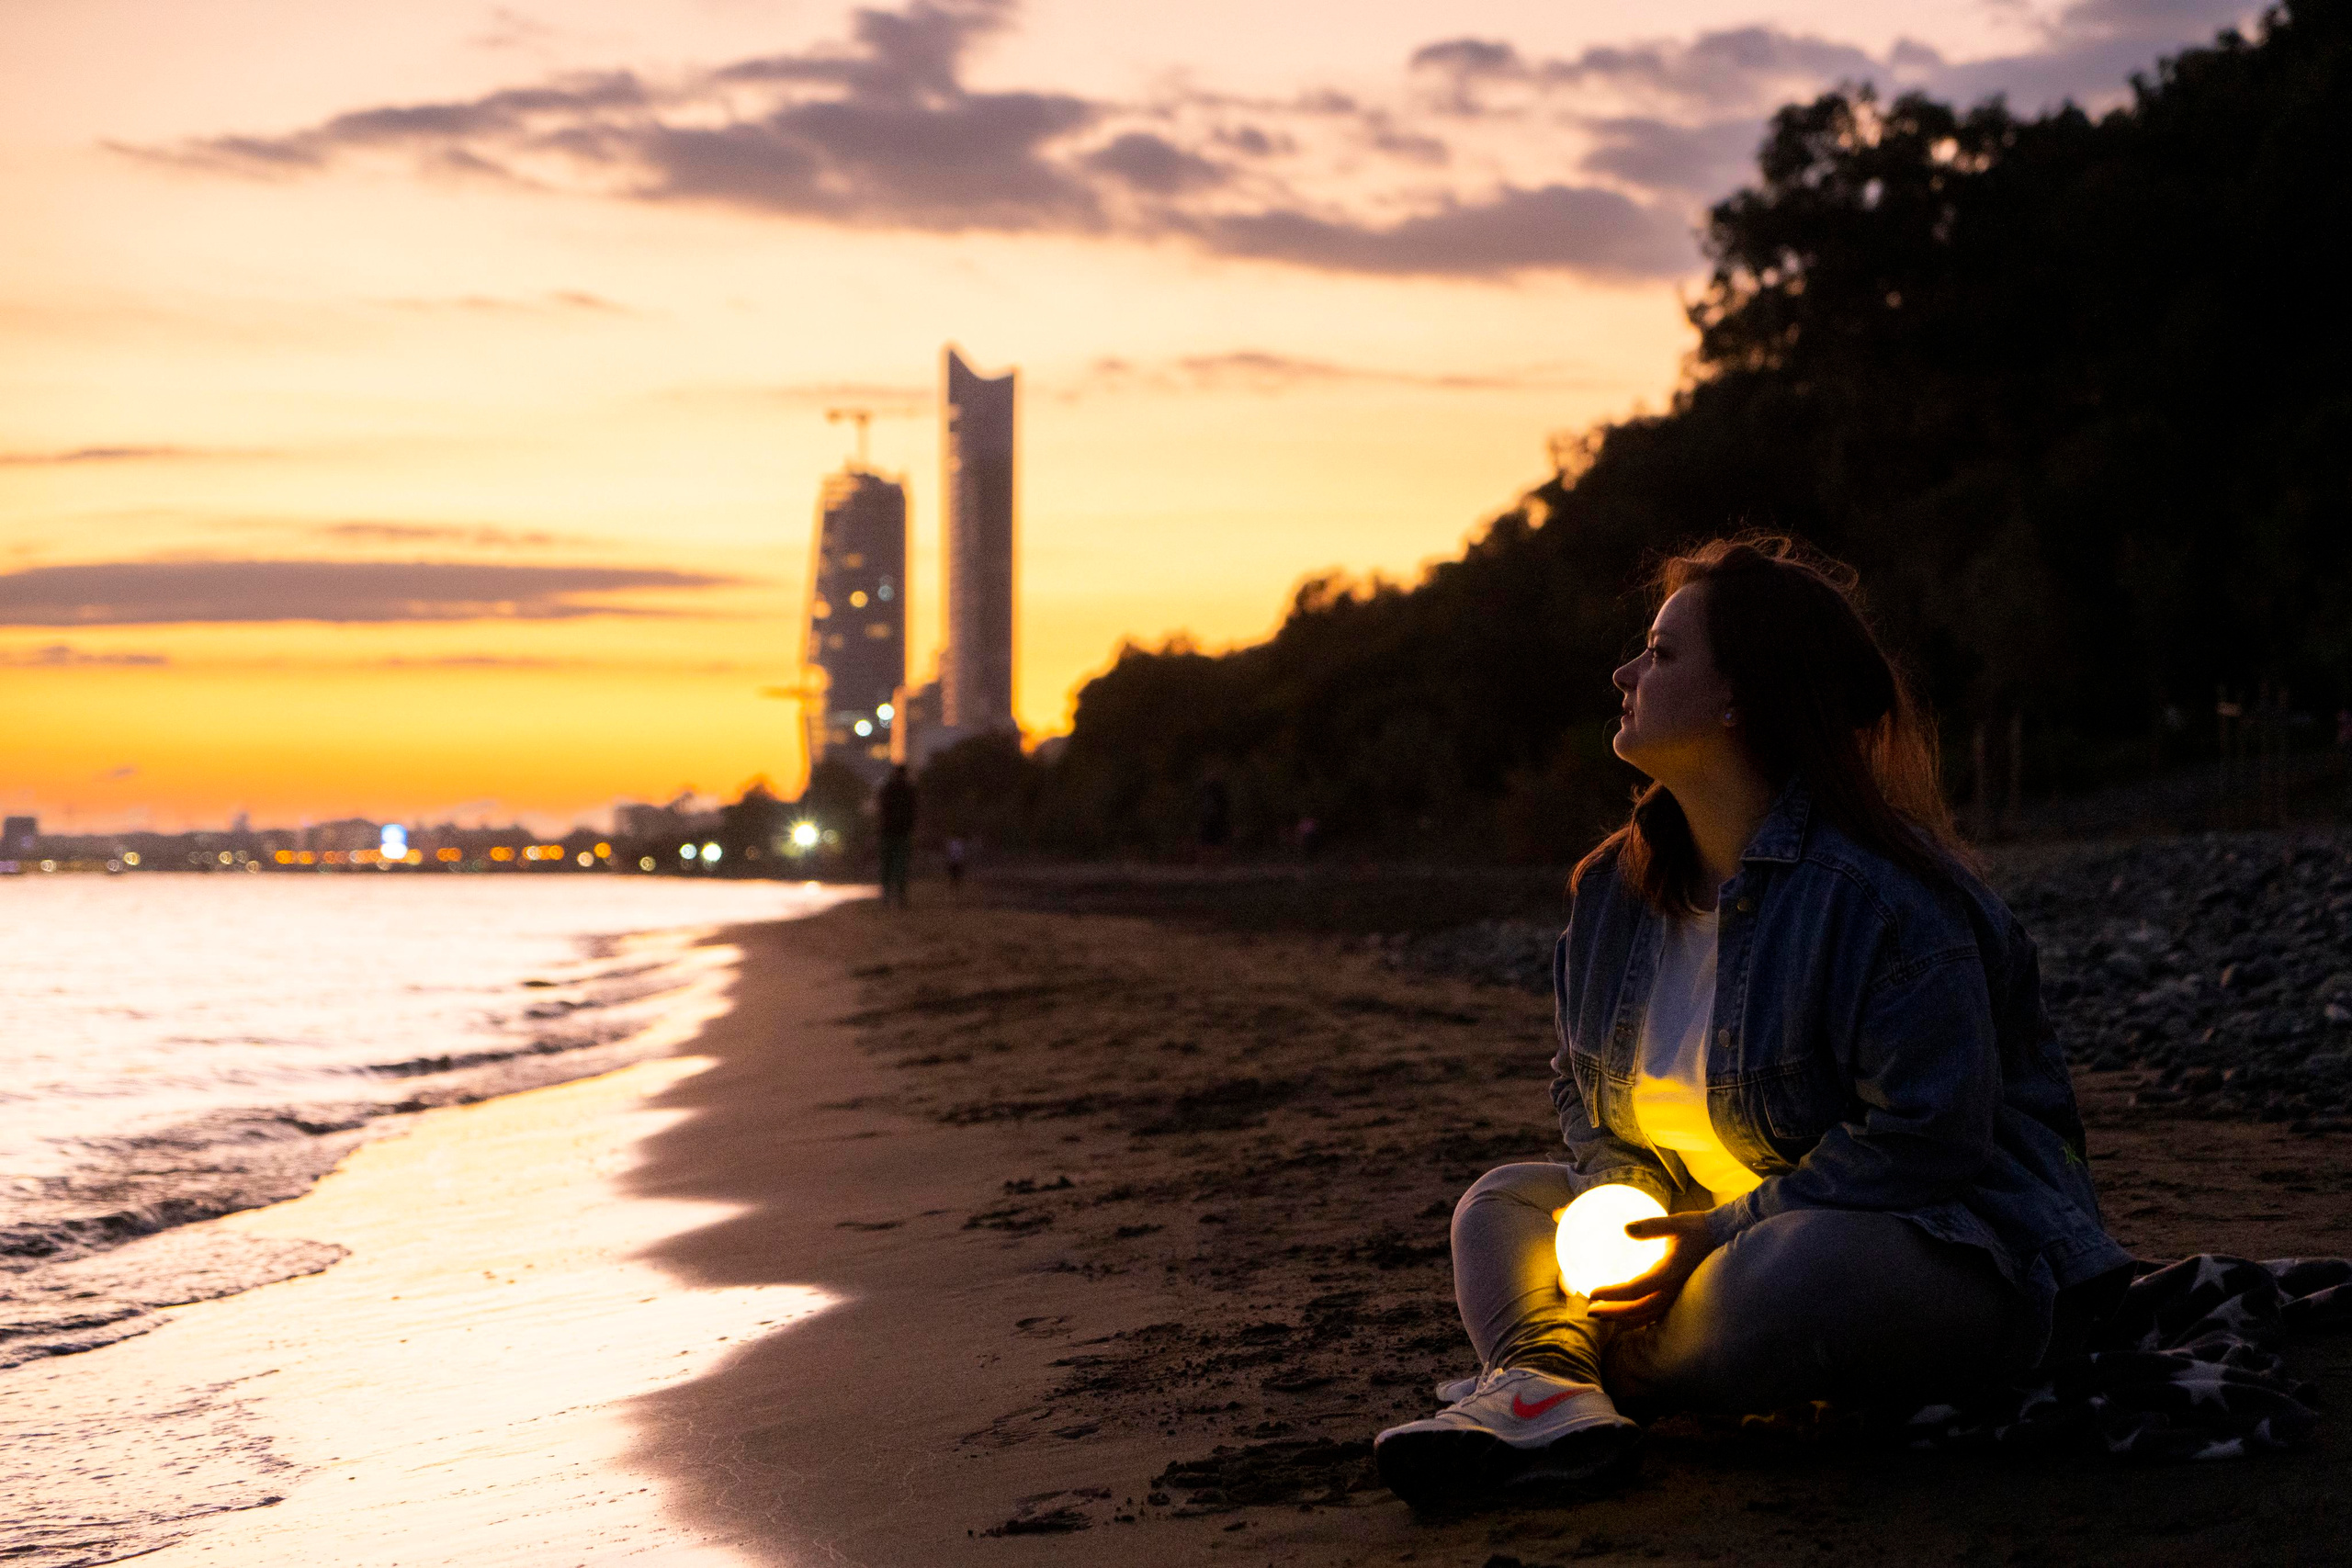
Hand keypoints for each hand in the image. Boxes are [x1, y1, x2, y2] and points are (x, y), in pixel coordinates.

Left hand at [1583, 1210, 1718, 1326]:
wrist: (1724, 1237)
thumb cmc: (1698, 1228)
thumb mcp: (1675, 1223)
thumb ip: (1651, 1227)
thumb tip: (1626, 1229)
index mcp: (1668, 1273)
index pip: (1635, 1290)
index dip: (1613, 1294)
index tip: (1592, 1293)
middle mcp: (1672, 1289)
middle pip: (1638, 1309)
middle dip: (1613, 1312)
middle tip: (1590, 1311)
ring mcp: (1677, 1295)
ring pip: (1647, 1315)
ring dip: (1624, 1317)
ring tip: (1603, 1316)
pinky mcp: (1679, 1295)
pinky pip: (1657, 1313)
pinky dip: (1639, 1318)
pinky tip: (1627, 1317)